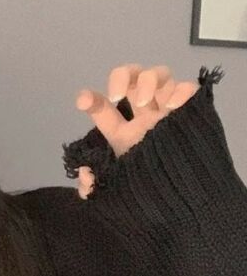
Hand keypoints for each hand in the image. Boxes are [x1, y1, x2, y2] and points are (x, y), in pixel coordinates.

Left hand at [74, 64, 199, 198]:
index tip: (83, 101)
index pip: (102, 109)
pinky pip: (188, 87)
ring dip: (148, 81)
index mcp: (122, 132)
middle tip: (118, 95)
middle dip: (121, 76)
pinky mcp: (191, 112)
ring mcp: (168, 111)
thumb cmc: (149, 194)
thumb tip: (84, 173)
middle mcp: (143, 117)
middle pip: (132, 76)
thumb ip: (93, 188)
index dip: (89, 99)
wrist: (186, 201)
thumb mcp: (114, 193)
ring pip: (159, 74)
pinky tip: (172, 107)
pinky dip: (179, 90)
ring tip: (146, 103)